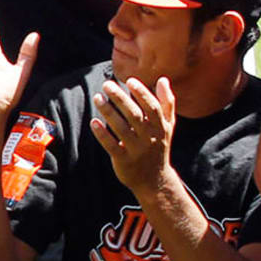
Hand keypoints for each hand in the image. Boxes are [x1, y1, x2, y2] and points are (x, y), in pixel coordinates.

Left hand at [91, 76, 176, 195]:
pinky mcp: (124, 161)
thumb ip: (166, 103)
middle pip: (134, 115)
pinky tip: (93, 122)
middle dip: (120, 98)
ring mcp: (137, 150)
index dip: (142, 93)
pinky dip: (103, 134)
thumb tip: (163, 79)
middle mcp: (150, 138)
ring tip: (97, 98)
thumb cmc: (159, 147)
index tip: (129, 81)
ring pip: (121, 128)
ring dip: (108, 112)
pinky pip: (112, 146)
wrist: (155, 181)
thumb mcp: (167, 127)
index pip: (152, 107)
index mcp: (160, 127)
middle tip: (107, 84)